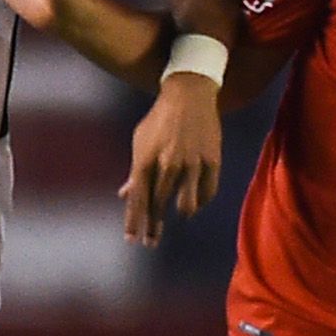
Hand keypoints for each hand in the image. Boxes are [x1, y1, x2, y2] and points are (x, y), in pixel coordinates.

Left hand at [117, 72, 220, 245]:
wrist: (188, 94)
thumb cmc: (159, 119)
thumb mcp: (140, 141)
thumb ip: (134, 172)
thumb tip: (123, 195)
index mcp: (145, 159)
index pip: (138, 199)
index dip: (134, 222)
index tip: (132, 240)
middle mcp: (167, 164)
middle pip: (159, 205)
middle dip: (154, 226)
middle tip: (152, 241)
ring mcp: (191, 163)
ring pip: (186, 204)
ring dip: (180, 214)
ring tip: (179, 216)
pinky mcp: (211, 160)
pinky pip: (207, 192)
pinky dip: (201, 201)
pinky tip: (195, 204)